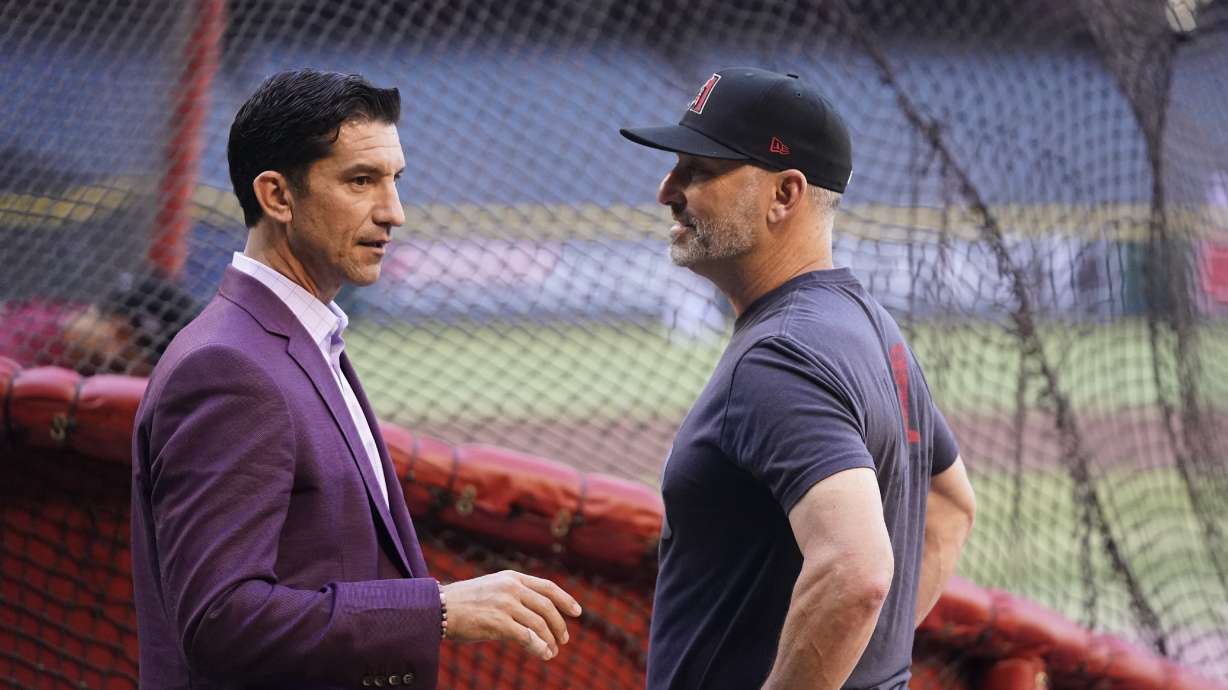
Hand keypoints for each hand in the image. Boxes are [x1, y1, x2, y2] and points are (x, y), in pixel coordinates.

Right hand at [441, 570, 581, 659]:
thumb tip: (536, 616)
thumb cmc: (465, 603)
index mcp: (512, 578)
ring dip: (549, 640)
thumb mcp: (493, 589)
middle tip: (563, 639)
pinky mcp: (498, 622)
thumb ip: (515, 596)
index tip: (577, 612)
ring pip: (539, 623)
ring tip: (552, 652)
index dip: (565, 599)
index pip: (547, 587)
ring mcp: (505, 604)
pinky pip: (526, 636)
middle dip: (559, 624)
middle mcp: (511, 588)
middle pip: (547, 606)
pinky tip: (542, 654)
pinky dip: (538, 647)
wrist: (440, 608)